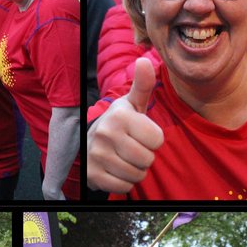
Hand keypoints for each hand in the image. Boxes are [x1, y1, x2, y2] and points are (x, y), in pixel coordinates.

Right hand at [87, 58, 163, 192]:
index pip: (157, 140)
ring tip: (124, 159)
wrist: (89, 143)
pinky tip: (116, 171)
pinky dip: (124, 183)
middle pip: (148, 159)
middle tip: (133, 149)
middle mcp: (106, 134)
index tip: (140, 134)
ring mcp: (97, 155)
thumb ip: (142, 85)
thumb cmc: (120, 123)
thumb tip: (144, 60)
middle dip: (145, 157)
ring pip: (137, 174)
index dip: (153, 140)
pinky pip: (124, 187)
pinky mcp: (93, 175)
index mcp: (120, 116)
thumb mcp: (132, 104)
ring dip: (136, 171)